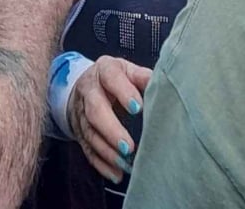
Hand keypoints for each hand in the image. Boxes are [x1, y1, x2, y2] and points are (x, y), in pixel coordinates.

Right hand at [67, 57, 152, 184]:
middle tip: (128, 147)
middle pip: (95, 110)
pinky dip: (101, 164)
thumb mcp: (129, 70)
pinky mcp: (79, 132)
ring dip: (107, 151)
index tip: (138, 108)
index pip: (111, 78)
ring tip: (124, 164)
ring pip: (90, 133)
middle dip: (111, 129)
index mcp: (104, 70)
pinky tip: (115, 174)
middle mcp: (89, 91)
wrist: (86, 84)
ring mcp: (81, 112)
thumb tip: (164, 83)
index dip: (123, 92)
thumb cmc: (116, 78)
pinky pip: (88, 149)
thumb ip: (144, 77)